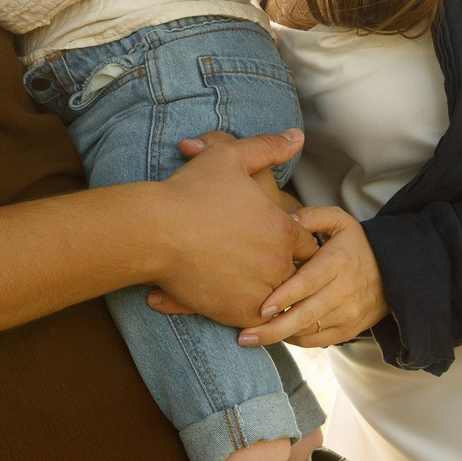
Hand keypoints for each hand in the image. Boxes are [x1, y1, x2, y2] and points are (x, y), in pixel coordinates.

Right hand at [146, 131, 317, 327]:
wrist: (153, 231)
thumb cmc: (190, 191)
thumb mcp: (230, 156)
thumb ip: (268, 147)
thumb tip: (298, 137)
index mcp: (283, 227)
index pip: (307, 243)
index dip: (293, 242)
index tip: (275, 242)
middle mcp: (279, 262)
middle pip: (297, 274)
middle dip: (284, 270)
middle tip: (263, 268)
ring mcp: (260, 291)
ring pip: (279, 300)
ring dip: (268, 295)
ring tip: (248, 287)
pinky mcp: (238, 314)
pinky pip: (258, 323)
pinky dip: (250, 317)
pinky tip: (233, 304)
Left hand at [247, 205, 387, 348]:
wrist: (393, 273)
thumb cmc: (355, 245)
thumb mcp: (340, 221)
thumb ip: (313, 217)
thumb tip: (287, 221)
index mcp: (339, 261)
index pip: (308, 282)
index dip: (284, 297)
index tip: (260, 308)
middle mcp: (346, 290)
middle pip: (306, 314)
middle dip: (273, 328)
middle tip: (245, 336)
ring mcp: (349, 313)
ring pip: (309, 331)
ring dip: (280, 336)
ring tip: (252, 337)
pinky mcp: (349, 330)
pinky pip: (317, 340)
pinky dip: (295, 339)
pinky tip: (277, 335)